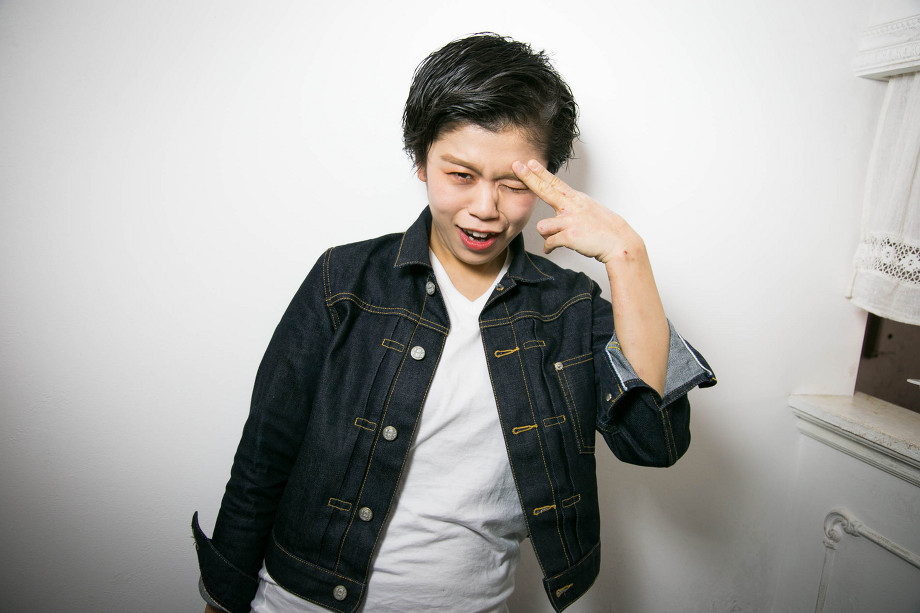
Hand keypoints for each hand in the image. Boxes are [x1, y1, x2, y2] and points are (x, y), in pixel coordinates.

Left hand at [512, 159, 641, 263]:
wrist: (619, 243)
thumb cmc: (605, 229)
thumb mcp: (588, 211)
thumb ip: (571, 208)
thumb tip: (558, 214)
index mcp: (576, 199)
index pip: (554, 182)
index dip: (540, 172)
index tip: (529, 162)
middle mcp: (572, 206)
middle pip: (545, 189)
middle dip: (528, 177)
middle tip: (516, 166)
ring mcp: (570, 220)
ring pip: (542, 226)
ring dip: (546, 234)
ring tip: (556, 237)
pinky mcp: (569, 236)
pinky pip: (549, 242)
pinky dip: (550, 247)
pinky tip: (552, 249)